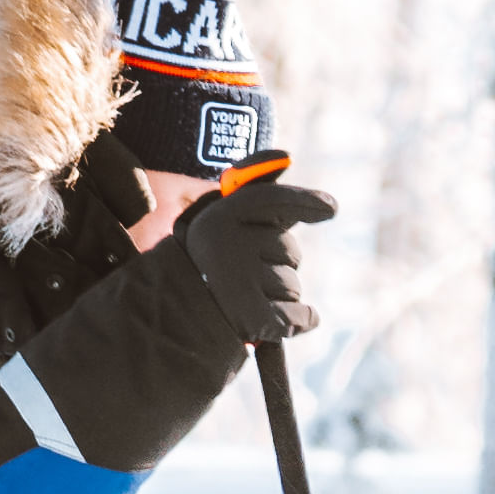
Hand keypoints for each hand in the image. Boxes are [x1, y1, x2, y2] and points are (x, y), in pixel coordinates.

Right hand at [175, 176, 332, 344]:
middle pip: (289, 250)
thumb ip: (251, 196)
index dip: (305, 201)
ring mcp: (241, 285)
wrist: (164, 326)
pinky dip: (299, 321)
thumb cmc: (196, 272)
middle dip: (276, 264)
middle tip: (240, 278)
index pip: (274, 201)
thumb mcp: (213, 226)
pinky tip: (273, 322)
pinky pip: (301, 316)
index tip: (330, 208)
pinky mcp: (254, 320)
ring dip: (277, 296)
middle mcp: (230, 246)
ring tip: (240, 302)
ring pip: (292, 286)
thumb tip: (294, 167)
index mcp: (217, 219)